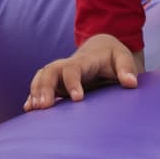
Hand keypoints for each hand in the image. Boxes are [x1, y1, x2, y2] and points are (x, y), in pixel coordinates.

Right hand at [24, 34, 139, 110]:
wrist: (100, 49)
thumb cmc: (113, 57)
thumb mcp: (123, 58)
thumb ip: (127, 69)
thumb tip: (131, 83)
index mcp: (84, 61)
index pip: (73, 68)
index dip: (72, 82)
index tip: (77, 99)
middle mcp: (67, 66)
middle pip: (50, 71)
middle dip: (44, 86)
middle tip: (44, 106)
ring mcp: (60, 75)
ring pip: (42, 77)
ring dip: (36, 91)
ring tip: (33, 109)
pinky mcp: (57, 83)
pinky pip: (40, 86)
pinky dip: (33, 96)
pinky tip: (28, 109)